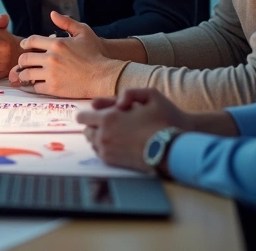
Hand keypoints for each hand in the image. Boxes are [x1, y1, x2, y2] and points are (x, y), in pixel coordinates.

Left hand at [7, 12, 125, 97]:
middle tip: (24, 63)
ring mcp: (51, 74)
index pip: (31, 41)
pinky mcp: (54, 88)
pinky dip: (35, 85)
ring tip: (27, 74)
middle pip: (25, 58)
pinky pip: (35, 87)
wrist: (103, 77)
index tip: (25, 47)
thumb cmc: (95, 54)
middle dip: (22, 60)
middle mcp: (51, 58)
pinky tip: (39, 83)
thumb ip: (67, 23)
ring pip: (27, 74)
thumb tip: (53, 14)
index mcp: (57, 43)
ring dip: (25, 74)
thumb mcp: (84, 32)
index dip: (25, 43)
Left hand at [76, 88, 192, 173]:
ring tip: (118, 135)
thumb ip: (130, 93)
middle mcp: (102, 135)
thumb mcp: (151, 95)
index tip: (98, 114)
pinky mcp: (111, 162)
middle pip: (86, 130)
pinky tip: (120, 144)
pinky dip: (105, 148)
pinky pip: (99, 153)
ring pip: (92, 142)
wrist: (173, 148)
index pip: (82, 117)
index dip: (89, 114)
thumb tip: (118, 102)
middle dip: (95, 126)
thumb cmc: (164, 119)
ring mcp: (106, 150)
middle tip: (112, 125)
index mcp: (108, 118)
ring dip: (100, 137)